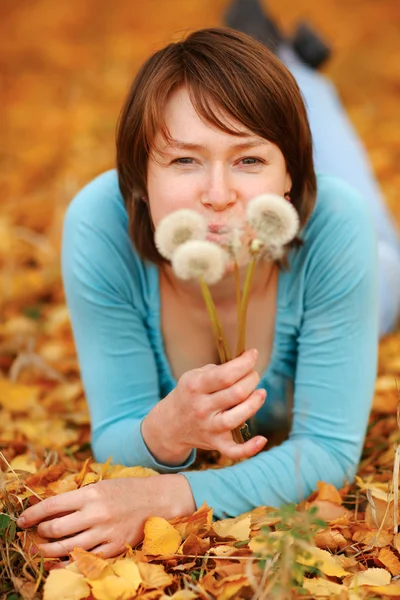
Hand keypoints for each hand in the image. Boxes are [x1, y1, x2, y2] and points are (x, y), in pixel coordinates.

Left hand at [17, 474, 194, 558]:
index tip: (22, 519)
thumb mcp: (101, 485)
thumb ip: (78, 497)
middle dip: (40, 533)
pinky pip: (85, 560)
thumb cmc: (126, 491)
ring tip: (42, 549)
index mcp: (91, 493)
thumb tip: (51, 509)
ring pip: (66, 547)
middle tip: (36, 533)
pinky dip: (69, 562)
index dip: (33, 514)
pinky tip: (61, 560)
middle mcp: (96, 513)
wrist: (157, 500)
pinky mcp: (113, 547)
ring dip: (49, 550)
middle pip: (55, 528)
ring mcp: (105, 532)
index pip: (53, 505)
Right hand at [143, 348, 266, 462]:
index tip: (253, 355)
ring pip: (237, 418)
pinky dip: (249, 449)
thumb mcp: (193, 376)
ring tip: (261, 392)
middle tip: (253, 375)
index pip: (225, 375)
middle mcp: (201, 408)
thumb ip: (217, 370)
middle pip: (236, 394)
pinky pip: (233, 451)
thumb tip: (245, 364)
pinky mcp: (215, 443)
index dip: (244, 363)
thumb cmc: (189, 394)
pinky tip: (262, 439)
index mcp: (195, 387)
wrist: (170, 424)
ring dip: (254, 403)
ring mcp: (208, 427)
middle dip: (251, 379)